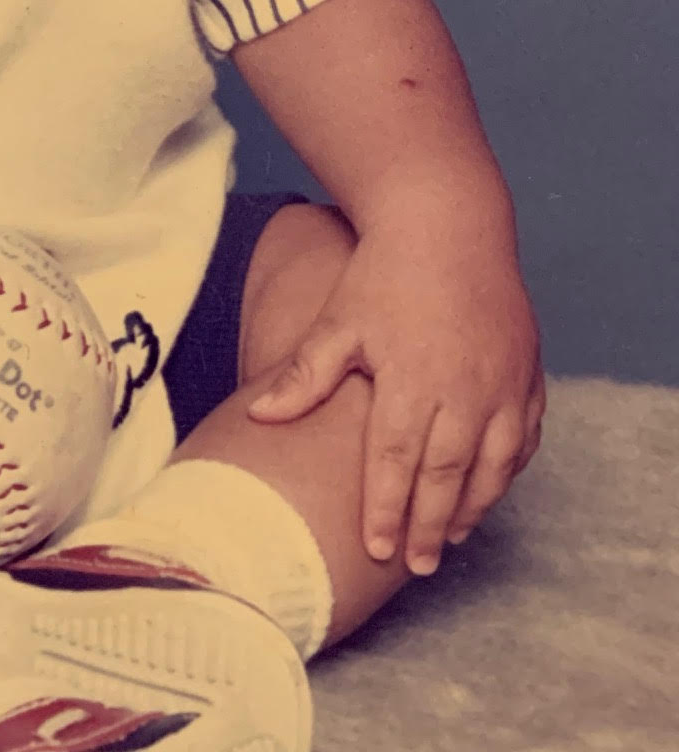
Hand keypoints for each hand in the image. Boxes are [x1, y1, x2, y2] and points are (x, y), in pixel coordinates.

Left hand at [245, 219, 544, 574]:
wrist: (448, 220)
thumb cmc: (386, 271)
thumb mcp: (339, 320)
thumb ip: (305, 376)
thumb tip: (260, 418)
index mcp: (410, 380)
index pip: (395, 462)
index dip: (384, 510)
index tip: (374, 550)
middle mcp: (463, 389)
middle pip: (446, 475)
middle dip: (430, 526)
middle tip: (418, 566)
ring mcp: (502, 382)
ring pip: (493, 465)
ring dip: (474, 506)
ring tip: (452, 539)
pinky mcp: (527, 371)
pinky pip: (525, 436)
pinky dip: (509, 469)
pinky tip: (491, 487)